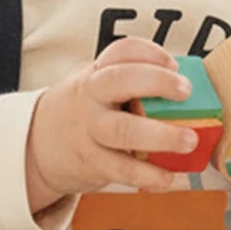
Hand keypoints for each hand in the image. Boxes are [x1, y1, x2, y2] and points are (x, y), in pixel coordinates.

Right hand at [25, 38, 197, 211]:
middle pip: (119, 81)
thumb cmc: (86, 110)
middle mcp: (91, 97)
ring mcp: (90, 131)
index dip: (149, 53)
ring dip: (160, 135)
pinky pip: (125, 171)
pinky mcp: (93, 163)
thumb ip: (134, 83)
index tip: (174, 64)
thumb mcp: (98, 85)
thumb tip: (192, 89)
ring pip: (123, 131)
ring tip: (189, 140)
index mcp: (97, 74)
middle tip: (185, 91)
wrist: (38, 145)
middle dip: (156, 82)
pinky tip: (174, 177)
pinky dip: (152, 177)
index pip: (121, 51)